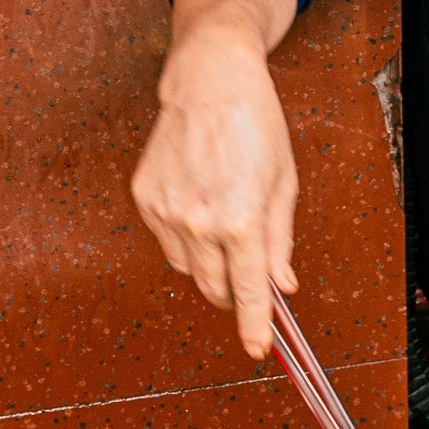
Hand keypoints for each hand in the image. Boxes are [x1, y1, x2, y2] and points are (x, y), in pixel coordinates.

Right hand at [131, 0, 299, 357]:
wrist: (209, 79)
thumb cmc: (256, 124)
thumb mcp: (284, 182)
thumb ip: (281, 240)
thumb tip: (283, 285)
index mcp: (242, 218)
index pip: (250, 291)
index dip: (255, 326)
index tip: (258, 350)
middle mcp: (200, 219)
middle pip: (215, 288)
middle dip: (234, 292)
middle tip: (249, 279)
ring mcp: (166, 210)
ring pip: (188, 268)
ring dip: (209, 264)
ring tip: (224, 221)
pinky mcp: (144, 196)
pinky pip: (166, 240)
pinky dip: (184, 237)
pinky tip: (199, 204)